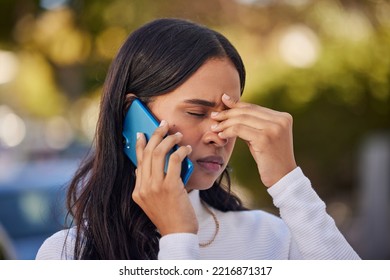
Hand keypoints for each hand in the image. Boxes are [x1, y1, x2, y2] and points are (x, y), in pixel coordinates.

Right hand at [132, 120, 197, 235]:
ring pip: (158, 153)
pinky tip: (187, 148)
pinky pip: (175, 161)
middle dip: (155, 135)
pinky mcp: (170, 187)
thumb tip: (142, 168)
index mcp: (137, 191)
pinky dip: (181, 151)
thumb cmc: (169, 217)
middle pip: (147, 153)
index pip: (137, 162)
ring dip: (169, 140)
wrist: (178, 234)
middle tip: (164, 125)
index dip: (139, 145)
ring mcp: (155, 187)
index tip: (142, 133)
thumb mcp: (151, 202)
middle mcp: (143, 188)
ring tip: (177, 134)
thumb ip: (146, 185)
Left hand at [211, 94, 296, 186]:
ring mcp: (274, 129)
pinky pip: (240, 130)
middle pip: (247, 112)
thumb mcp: (263, 137)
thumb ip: (252, 124)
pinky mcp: (265, 139)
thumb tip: (232, 108)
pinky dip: (228, 131)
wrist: (283, 177)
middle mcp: (280, 120)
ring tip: (215, 127)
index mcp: (283, 117)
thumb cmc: (270, 158)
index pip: (254, 107)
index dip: (236, 104)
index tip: (223, 101)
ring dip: (225, 123)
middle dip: (228, 113)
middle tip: (214, 116)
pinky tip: (221, 135)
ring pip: (242, 120)